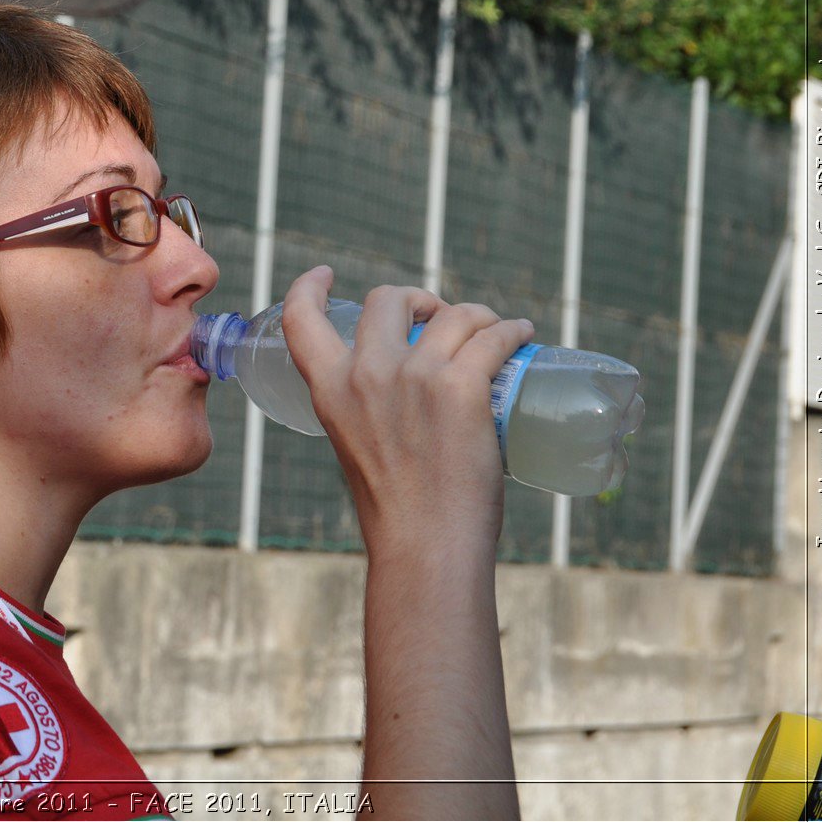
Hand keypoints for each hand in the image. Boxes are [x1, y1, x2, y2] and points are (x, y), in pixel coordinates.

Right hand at [279, 265, 535, 556]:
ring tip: (496, 331)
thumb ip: (368, 412)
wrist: (426, 546)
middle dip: (418, 299)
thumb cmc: (398, 511)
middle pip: (388, 299)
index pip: (301, 320)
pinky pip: (494, 336)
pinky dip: (512, 330)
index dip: (308, 288)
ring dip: (477, 315)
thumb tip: (407, 396)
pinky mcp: (462, 387)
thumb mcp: (357, 447)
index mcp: (330, 390)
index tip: (325, 275)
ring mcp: (415, 376)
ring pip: (453, 313)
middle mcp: (366, 373)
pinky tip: (521, 334)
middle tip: (442, 318)